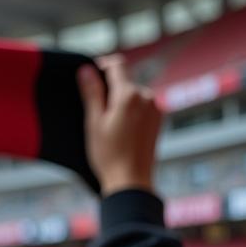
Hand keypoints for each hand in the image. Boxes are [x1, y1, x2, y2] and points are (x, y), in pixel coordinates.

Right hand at [77, 55, 161, 196]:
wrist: (131, 180)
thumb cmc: (109, 155)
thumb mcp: (94, 123)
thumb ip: (92, 94)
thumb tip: (86, 70)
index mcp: (128, 95)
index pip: (116, 65)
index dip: (102, 65)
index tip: (91, 73)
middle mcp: (146, 96)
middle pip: (124, 82)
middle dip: (110, 89)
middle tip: (95, 111)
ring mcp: (155, 107)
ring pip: (133, 95)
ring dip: (120, 102)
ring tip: (108, 126)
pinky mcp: (159, 119)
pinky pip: (141, 106)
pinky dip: (130, 112)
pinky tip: (121, 131)